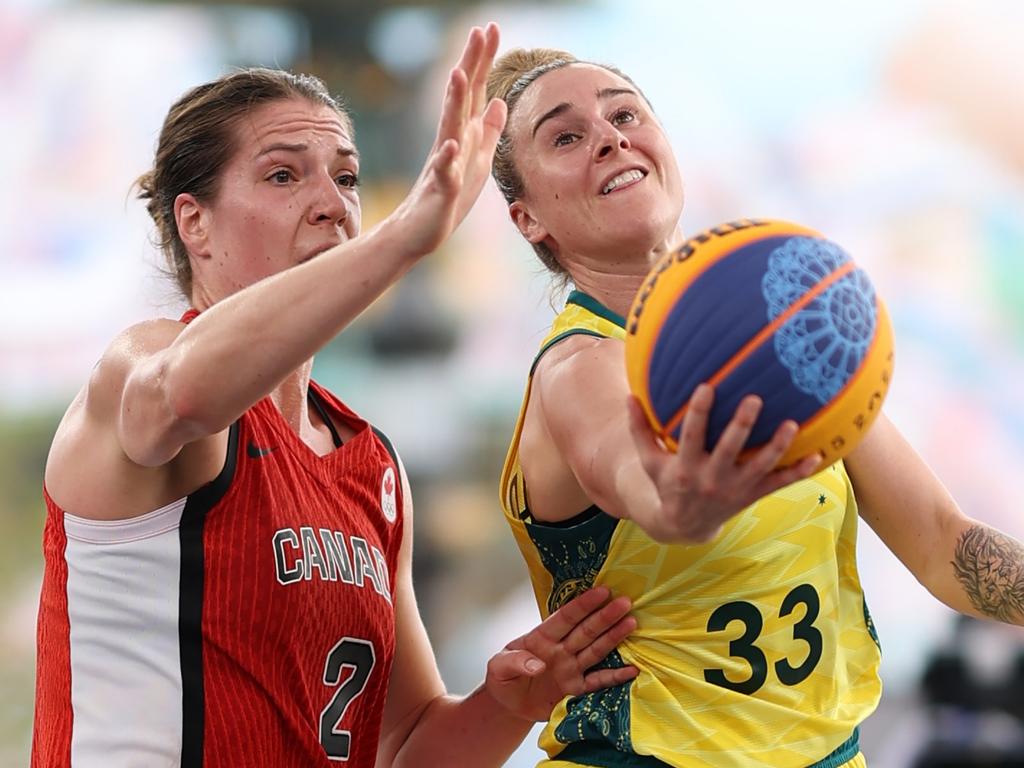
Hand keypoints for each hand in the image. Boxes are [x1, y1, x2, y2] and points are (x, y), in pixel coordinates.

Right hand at [387, 23, 507, 257]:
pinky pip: (444, 173)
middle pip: (462, 98)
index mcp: (463, 134)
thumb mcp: (478, 161)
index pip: (476, 91)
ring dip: (454, 102)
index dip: (484, 61)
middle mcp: (451, 142)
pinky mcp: (439, 190)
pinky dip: (448, 158)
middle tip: (478, 32)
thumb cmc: (449, 196)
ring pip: (449, 128)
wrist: (420, 230)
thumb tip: (501, 101)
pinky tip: (452, 145)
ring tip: (458, 75)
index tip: (492, 27)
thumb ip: (487, 131)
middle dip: (471, 65)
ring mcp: (443, 164)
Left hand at [484, 587, 636, 721]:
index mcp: (542, 638)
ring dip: (613, 637)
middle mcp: (561, 650)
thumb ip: (514, 662)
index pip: (565, 618)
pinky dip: (615, 677)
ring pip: (595, 650)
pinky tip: (632, 669)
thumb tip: (537, 665)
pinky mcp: (576, 690)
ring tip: (631, 622)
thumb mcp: (497, 668)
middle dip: (604, 616)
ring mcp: (571, 668)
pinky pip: (598, 682)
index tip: (601, 591)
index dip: (583, 605)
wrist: (509, 706)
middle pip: (586, 630)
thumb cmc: (503, 679)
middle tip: (624, 601)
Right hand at [628, 384, 821, 542]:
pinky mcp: (753, 495)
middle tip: (754, 399)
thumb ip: (640, 430)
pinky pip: (779, 484)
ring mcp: (736, 489)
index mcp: (686, 467)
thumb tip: (629, 395)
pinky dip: (798, 471)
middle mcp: (712, 479)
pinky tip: (817, 455)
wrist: (684, 525)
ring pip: (760, 466)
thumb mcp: (649, 461)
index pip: (691, 436)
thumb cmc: (667, 483)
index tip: (706, 387)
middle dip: (742, 425)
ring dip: (777, 446)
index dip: (698, 412)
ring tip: (792, 424)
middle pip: (730, 449)